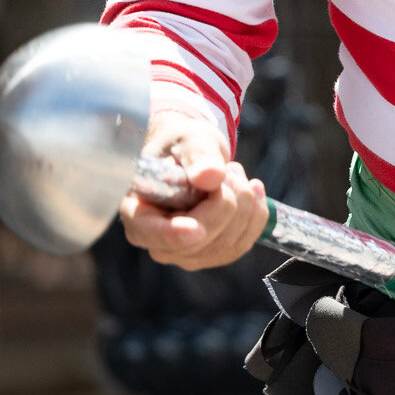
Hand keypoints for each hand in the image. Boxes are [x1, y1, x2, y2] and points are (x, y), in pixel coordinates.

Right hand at [118, 109, 269, 269]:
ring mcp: (185, 253)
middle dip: (227, 200)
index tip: (197, 230)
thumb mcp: (191, 140)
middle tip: (228, 169)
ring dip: (244, 204)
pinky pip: (242, 244)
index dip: (172, 234)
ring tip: (234, 174)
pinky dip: (256, 215)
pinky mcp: (211, 254)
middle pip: (199, 239)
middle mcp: (158, 241)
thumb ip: (199, 156)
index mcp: (138, 212)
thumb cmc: (185, 146)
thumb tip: (210, 177)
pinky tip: (254, 190)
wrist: (194, 155)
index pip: (148, 232)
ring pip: (226, 244)